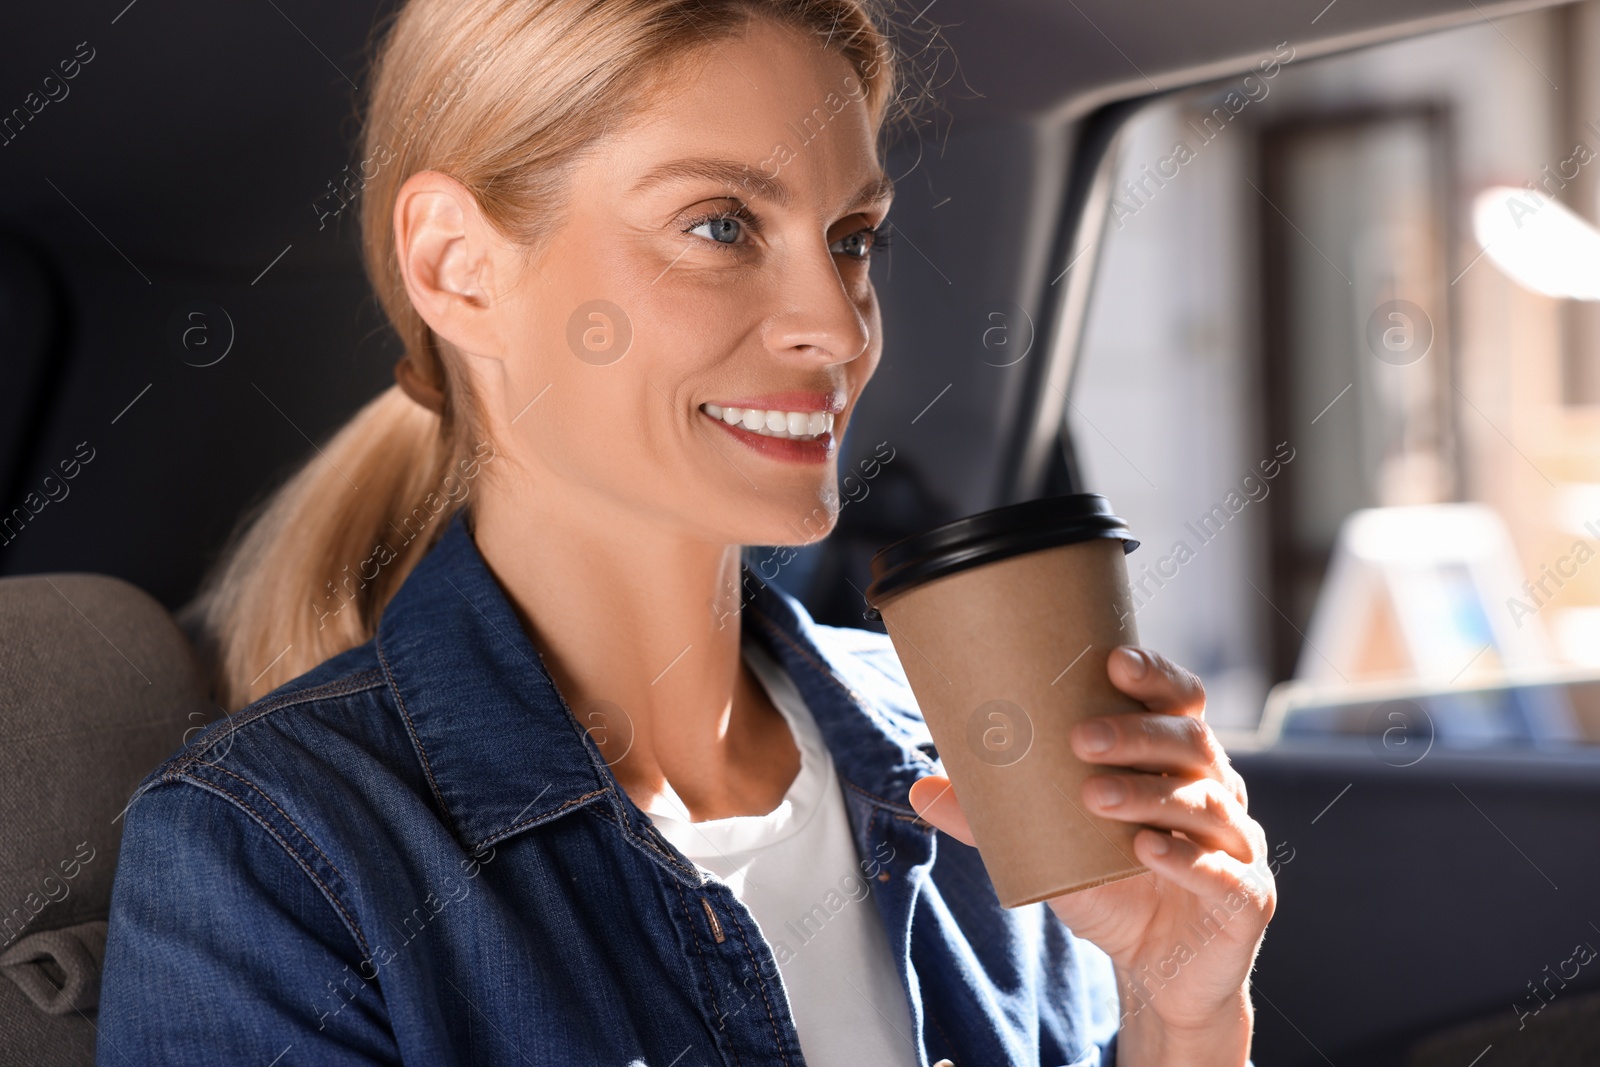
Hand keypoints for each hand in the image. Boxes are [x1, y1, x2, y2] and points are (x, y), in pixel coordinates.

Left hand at [908, 646, 1273, 1065]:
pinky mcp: (1248, 900)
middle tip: (1079, 738)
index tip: (1112, 660)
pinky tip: (1146, 850)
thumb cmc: (1111, 889)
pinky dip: (1185, 859)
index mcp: (1177, 763)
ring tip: (1094, 796)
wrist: (1160, 974)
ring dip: (1148, 795)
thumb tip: (918, 787)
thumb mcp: (1048, 849)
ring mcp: (1238, 845)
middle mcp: (1218, 792)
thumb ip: (993, 820)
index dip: (1156, 676)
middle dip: (1136, 735)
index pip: (1180, 702)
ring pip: (1204, 804)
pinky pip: (1224, 873)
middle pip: (1191, 744)